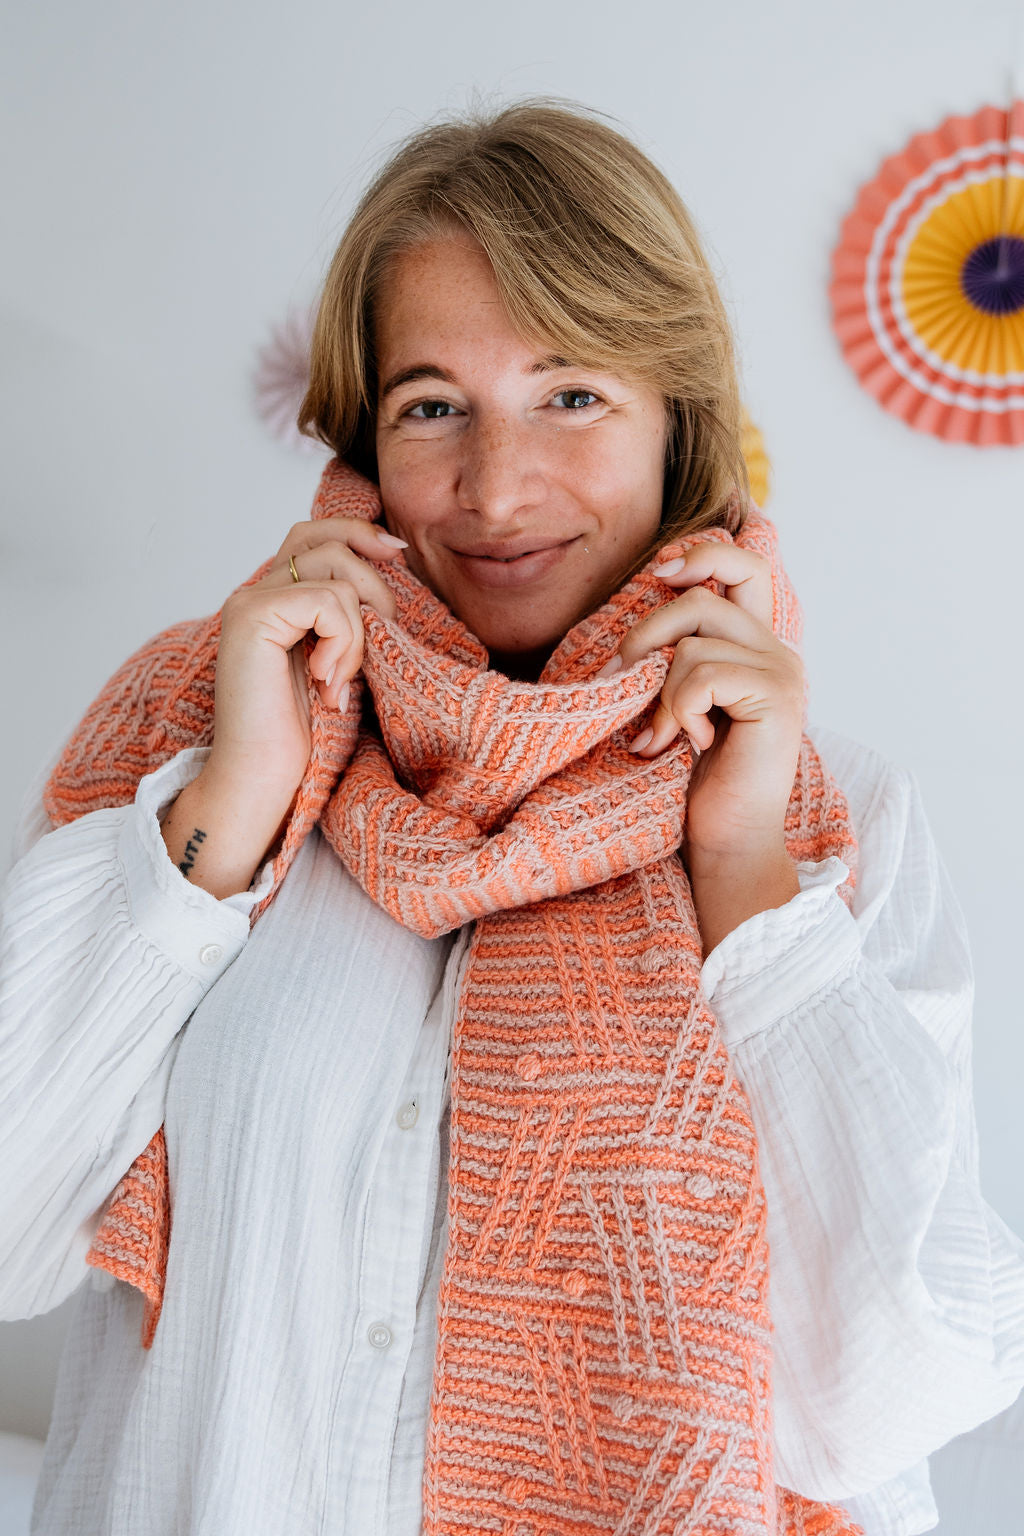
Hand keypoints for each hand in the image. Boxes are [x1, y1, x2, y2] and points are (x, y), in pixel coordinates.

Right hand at [209, 516, 404, 803]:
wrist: (262, 777)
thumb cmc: (302, 732)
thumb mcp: (337, 660)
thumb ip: (348, 615)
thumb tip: (391, 558)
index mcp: (271, 599)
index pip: (313, 534)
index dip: (357, 533)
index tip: (397, 552)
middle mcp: (253, 592)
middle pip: (325, 540)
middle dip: (372, 585)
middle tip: (378, 642)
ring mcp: (249, 602)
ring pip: (336, 576)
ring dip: (358, 633)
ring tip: (339, 680)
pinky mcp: (252, 617)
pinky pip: (327, 602)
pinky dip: (343, 643)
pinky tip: (326, 683)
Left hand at [600, 542, 804, 862]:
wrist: (727, 842)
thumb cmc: (695, 780)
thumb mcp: (680, 705)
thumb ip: (678, 658)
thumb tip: (639, 620)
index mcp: (759, 647)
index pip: (745, 566)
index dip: (702, 553)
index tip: (658, 570)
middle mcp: (778, 652)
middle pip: (701, 598)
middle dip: (646, 635)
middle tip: (618, 678)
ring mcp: (782, 673)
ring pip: (692, 643)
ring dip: (659, 694)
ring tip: (660, 738)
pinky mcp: (776, 698)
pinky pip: (701, 675)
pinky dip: (678, 711)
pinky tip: (689, 745)